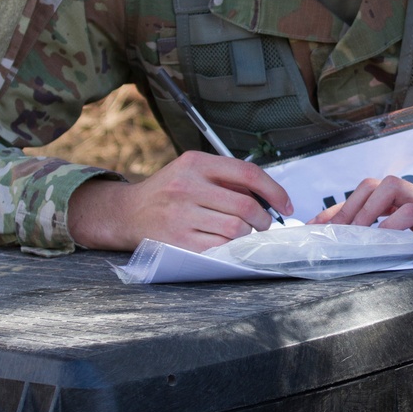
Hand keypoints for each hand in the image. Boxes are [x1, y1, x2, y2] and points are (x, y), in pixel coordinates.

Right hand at [67, 152, 292, 252]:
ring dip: (248, 236)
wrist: (126, 213)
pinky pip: (219, 247)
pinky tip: (228, 245)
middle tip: (264, 225)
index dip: (274, 191)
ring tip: (244, 234)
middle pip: (246, 205)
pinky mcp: (178, 240)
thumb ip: (225, 177)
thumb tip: (269, 195)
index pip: (248, 173)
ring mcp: (181, 214)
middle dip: (264, 220)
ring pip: (236, 229)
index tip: (285, 205)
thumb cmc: (167, 193)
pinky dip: (231, 248)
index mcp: (196, 163)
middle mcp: (187, 186)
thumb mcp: (191, 171)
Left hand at [309, 176, 412, 315]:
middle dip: (351, 205)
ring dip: (369, 209)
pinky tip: (383, 240)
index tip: (316, 229)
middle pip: (378, 184)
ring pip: (396, 188)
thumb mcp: (405, 256)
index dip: (338, 209)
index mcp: (409, 207)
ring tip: (356, 233)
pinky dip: (394, 223)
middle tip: (336, 234)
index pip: (367, 195)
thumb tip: (337, 249)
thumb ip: (378, 248)